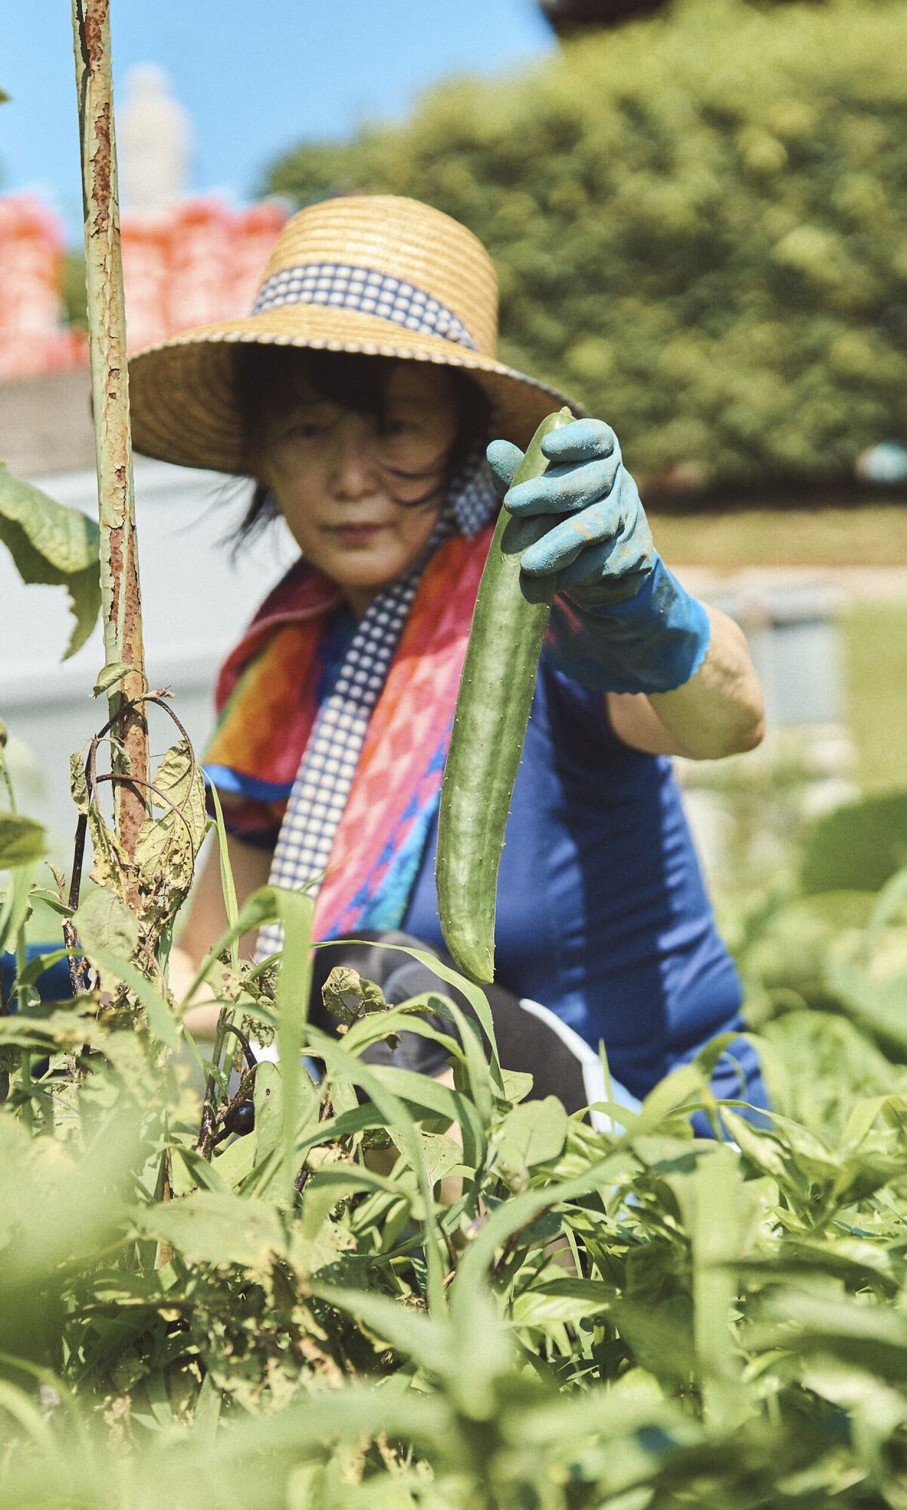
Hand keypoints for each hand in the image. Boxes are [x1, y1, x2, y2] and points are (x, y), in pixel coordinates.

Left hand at [486, 418, 653, 604]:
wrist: (597, 569)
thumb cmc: (560, 516)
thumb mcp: (538, 493)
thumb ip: (519, 474)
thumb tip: (494, 450)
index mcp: (599, 456)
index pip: (596, 437)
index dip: (575, 439)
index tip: (546, 447)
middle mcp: (620, 482)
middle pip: (594, 480)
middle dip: (552, 492)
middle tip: (511, 504)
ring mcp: (632, 518)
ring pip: (600, 525)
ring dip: (561, 544)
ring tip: (528, 564)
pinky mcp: (638, 555)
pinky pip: (607, 563)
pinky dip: (576, 573)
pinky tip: (553, 582)